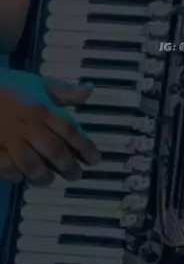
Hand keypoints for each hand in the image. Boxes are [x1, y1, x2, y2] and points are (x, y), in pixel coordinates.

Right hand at [0, 70, 100, 184]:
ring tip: (49, 180)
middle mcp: (29, 125)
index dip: (85, 147)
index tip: (95, 160)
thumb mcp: (39, 83)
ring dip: (43, 175)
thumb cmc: (10, 86)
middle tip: (76, 176)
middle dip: (68, 166)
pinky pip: (5, 166)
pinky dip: (14, 174)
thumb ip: (65, 91)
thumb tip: (90, 90)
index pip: (69, 130)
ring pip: (30, 163)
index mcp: (43, 109)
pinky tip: (21, 178)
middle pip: (54, 150)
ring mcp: (9, 138)